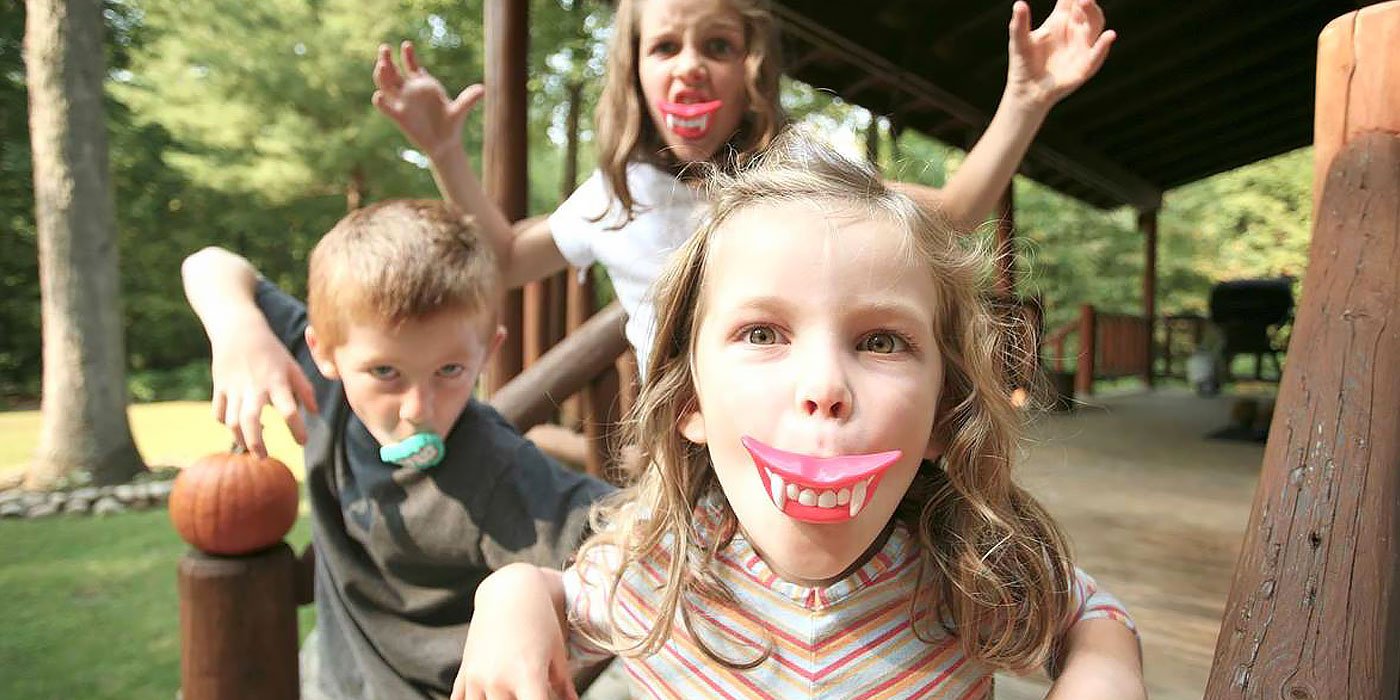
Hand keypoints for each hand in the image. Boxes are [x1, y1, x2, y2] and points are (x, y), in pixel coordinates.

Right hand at [210, 325, 316, 457]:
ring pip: (232, 421)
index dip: (297, 429)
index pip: (289, 410)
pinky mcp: (220, 387)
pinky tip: (237, 427)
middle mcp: (254, 387)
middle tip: (264, 458)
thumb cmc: (271, 350)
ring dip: (241, 438)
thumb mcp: (292, 366)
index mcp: (277, 382)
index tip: (302, 442)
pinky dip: (226, 423)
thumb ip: (305, 390)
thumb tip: (315, 412)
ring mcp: (234, 388)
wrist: (239, 330)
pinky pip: (219, 412)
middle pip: (251, 421)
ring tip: (252, 448)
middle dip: (257, 443)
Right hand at [373, 40, 483, 161]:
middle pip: (393, 71)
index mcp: (424, 85)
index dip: (408, 56)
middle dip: (387, 59)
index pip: (412, 66)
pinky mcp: (399, 116)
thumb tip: (482, 89)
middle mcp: (410, 91)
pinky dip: (380, 101)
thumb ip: (468, 99)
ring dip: (381, 75)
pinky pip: (386, 107)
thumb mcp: (460, 111)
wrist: (445, 144)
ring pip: (386, 85)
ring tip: (382, 65)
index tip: (407, 45)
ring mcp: (403, 103)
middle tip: (385, 48)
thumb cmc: (452, 124)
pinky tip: (379, 96)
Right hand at [451, 565, 576, 699]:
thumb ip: (563, 684)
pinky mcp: (465, 672)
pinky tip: (485, 697)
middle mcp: (499, 680)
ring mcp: (478, 678)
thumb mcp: (556, 652)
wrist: (510, 592)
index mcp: (527, 676)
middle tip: (529, 692)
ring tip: (509, 693)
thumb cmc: (540, 620)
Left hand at [1005, 0, 1115, 109]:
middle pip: (1086, 10)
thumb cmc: (1024, 62)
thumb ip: (1019, 23)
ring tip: (1085, 2)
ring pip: (1094, 26)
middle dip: (1084, 1)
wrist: (1027, 91)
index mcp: (1060, 20)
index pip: (1072, 0)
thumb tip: (1018, 4)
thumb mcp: (1020, 41)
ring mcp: (1082, 47)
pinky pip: (1097, 54)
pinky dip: (1103, 45)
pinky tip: (1109, 36)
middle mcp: (1075, 30)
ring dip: (1092, 14)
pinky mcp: (1085, 66)